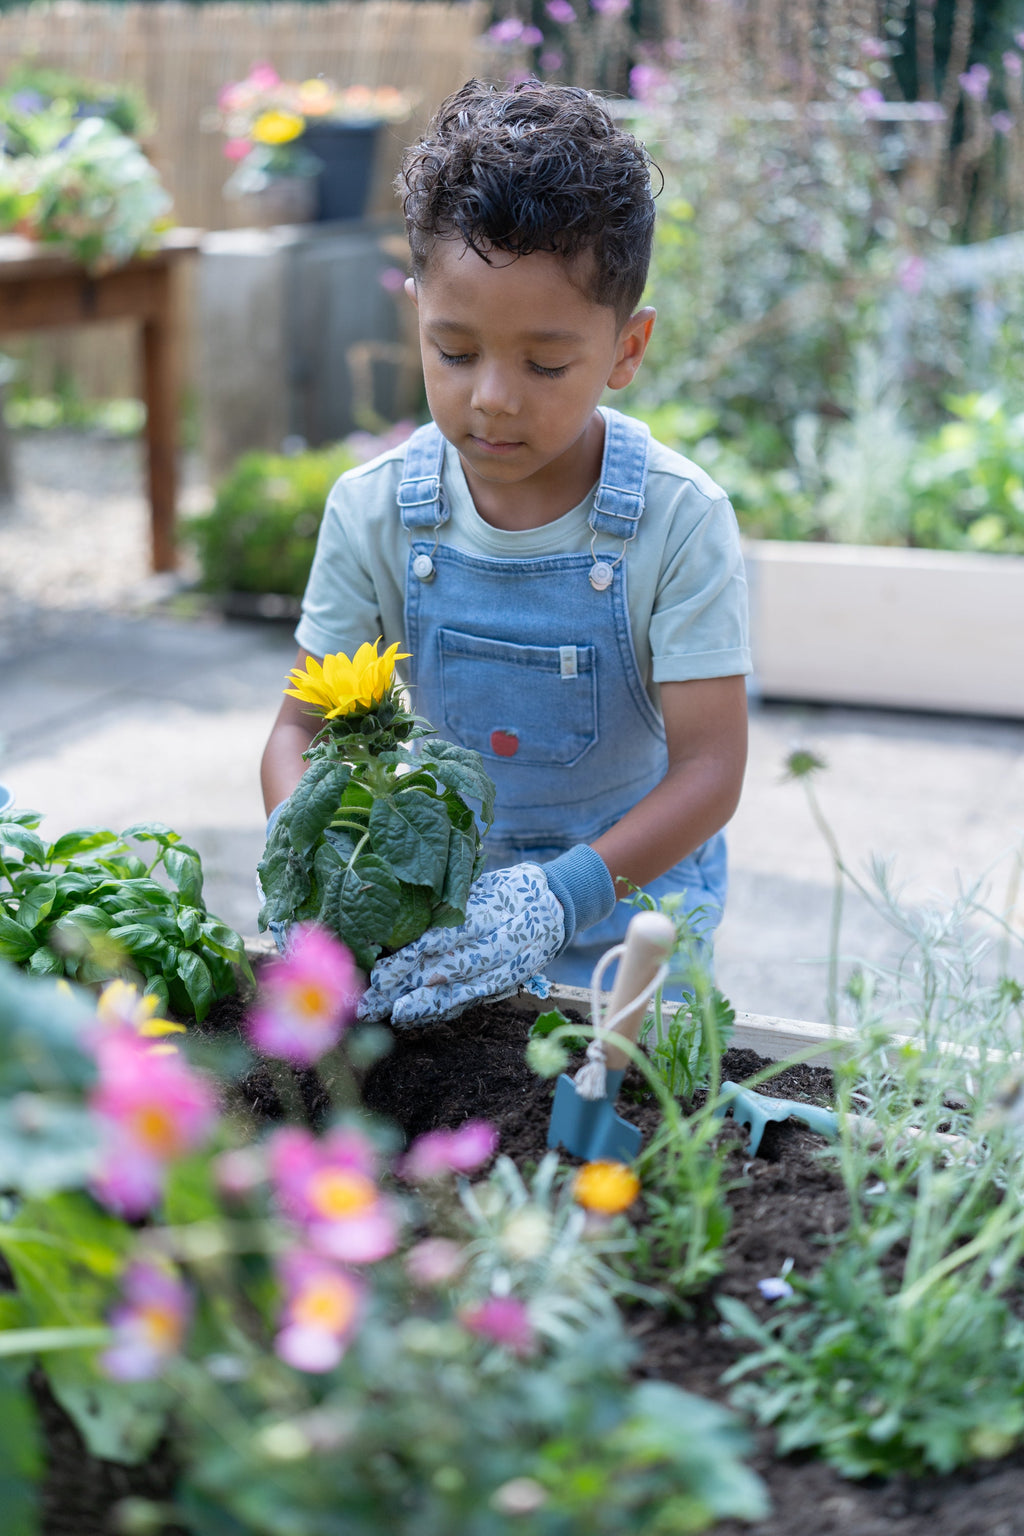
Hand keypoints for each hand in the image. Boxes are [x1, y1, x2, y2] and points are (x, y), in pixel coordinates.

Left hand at [358, 864, 564, 1025]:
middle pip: (450, 967)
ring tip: (395, 1015)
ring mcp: (510, 964)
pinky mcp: (511, 980)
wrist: (559, 902)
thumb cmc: (510, 888)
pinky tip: (421, 1017)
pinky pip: (476, 997)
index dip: (411, 956)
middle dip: (409, 985)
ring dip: (428, 1004)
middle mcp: (503, 940)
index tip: (380, 973)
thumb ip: (451, 904)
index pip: (445, 937)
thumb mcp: (484, 885)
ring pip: (465, 988)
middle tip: (374, 1000)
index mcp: (493, 910)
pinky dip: (448, 1008)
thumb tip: (403, 921)